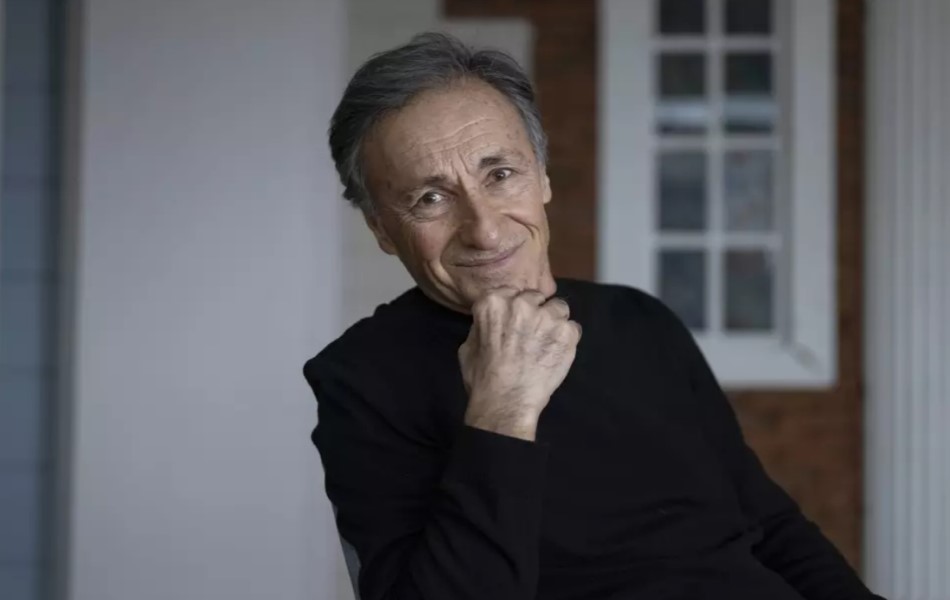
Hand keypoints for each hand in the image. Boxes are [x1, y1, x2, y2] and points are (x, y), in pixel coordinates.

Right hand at [458, 287, 581, 440]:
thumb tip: (492, 321)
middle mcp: (521, 303)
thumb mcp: (469, 345)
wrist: (506, 402)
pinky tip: (557, 353)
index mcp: (493, 302)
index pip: (512, 293)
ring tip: (547, 343)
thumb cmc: (482, 378)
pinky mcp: (567, 333)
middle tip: (532, 335)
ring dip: (554, 322)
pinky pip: (573, 328)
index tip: (515, 323)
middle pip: (537, 297)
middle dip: (535, 312)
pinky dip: (567, 340)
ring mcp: (547, 317)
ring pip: (558, 308)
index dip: (516, 308)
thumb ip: (483, 325)